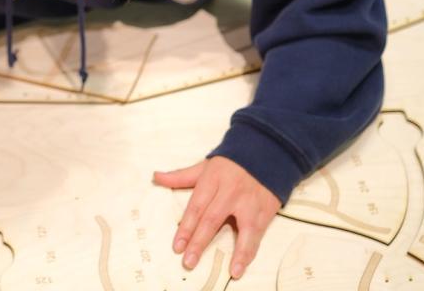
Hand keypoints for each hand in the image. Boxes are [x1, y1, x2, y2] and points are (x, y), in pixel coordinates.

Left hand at [153, 156, 279, 279]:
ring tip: (230, 271)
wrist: (267, 152)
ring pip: (241, 228)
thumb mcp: (206, 166)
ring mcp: (249, 202)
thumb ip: (181, 176)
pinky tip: (242, 266)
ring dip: (236, 252)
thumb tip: (156, 177)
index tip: (177, 246)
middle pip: (212, 219)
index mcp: (212, 179)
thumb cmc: (232, 163)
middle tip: (189, 261)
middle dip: (200, 242)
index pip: (196, 206)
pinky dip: (250, 251)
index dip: (186, 228)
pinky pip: (256, 233)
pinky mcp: (264, 210)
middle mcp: (230, 191)